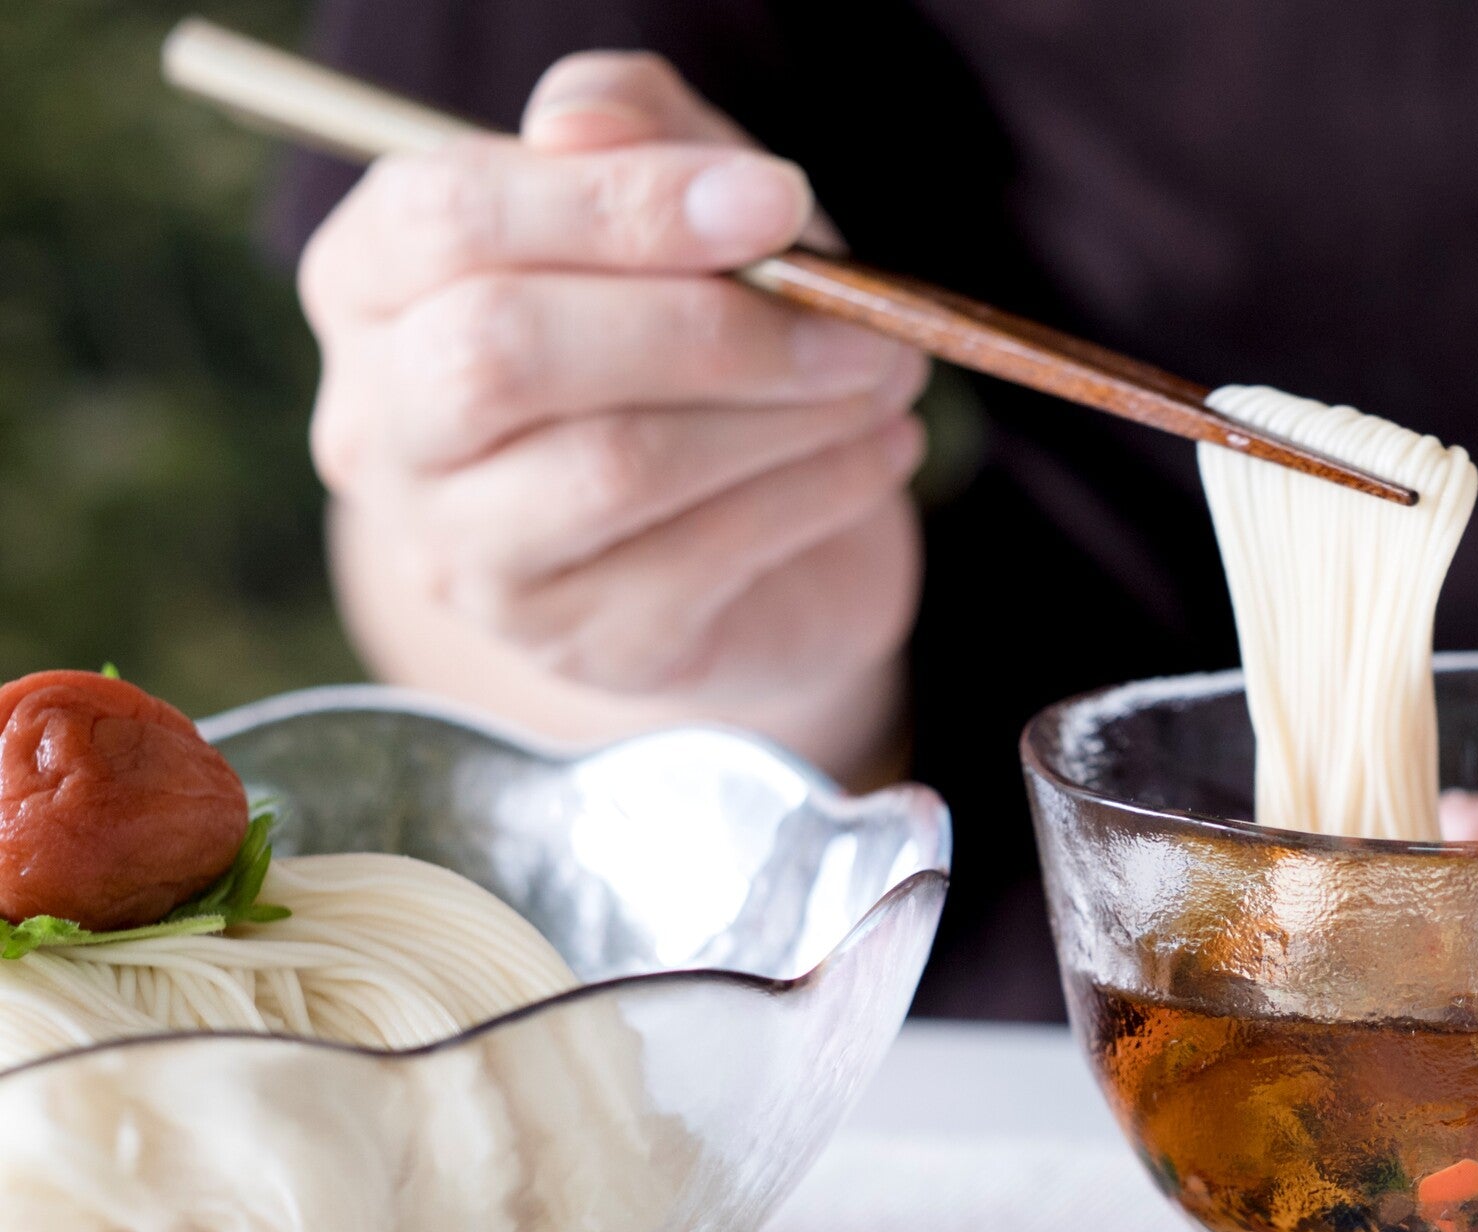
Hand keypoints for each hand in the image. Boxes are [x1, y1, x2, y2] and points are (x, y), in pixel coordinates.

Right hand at [298, 52, 927, 780]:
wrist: (756, 546)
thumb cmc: (695, 345)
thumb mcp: (677, 211)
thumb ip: (630, 131)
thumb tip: (582, 122)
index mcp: (371, 285)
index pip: (446, 219)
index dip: (618, 203)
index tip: (778, 202)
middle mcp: (385, 431)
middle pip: (500, 350)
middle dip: (702, 323)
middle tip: (853, 317)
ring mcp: (468, 558)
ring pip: (612, 464)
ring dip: (782, 414)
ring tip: (886, 376)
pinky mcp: (576, 644)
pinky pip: (699, 559)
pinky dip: (816, 492)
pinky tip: (879, 452)